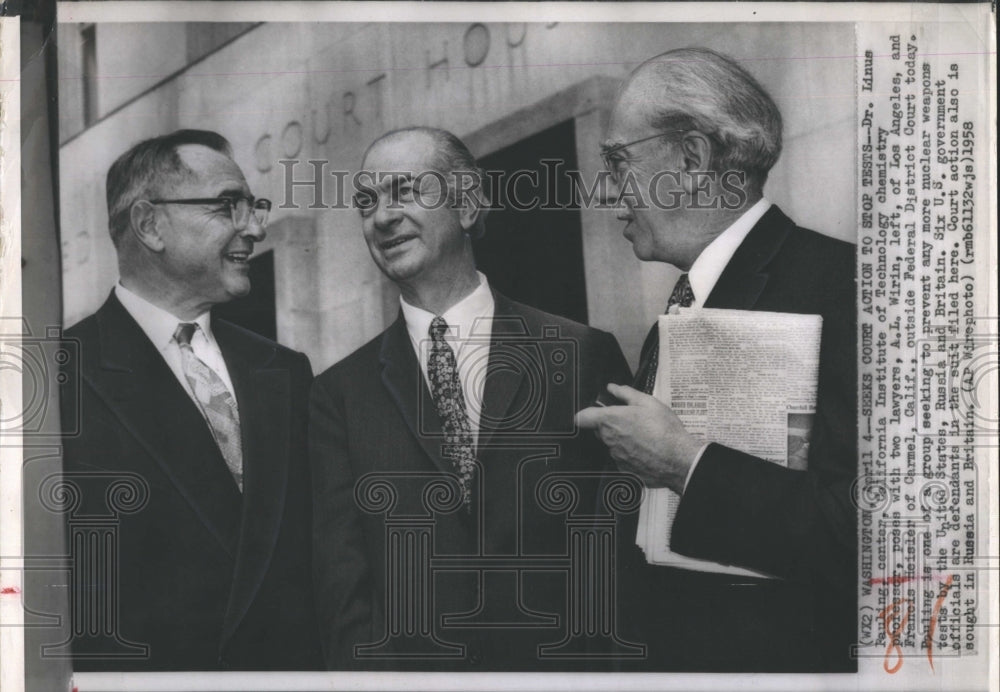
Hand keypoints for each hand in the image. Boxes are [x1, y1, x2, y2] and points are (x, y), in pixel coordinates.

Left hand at [576, 383, 702, 493]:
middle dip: (609, 424)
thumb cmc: (665, 430)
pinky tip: (646, 450)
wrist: (679, 459)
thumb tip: (613, 388)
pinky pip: (621, 458)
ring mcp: (615, 456)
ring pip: (611, 444)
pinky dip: (630, 453)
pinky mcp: (624, 470)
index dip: (584, 414)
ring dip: (621, 439)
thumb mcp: (648, 402)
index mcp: (610, 420)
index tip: (591, 412)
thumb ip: (626, 393)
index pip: (582, 418)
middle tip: (630, 420)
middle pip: (599, 430)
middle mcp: (609, 440)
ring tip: (643, 436)